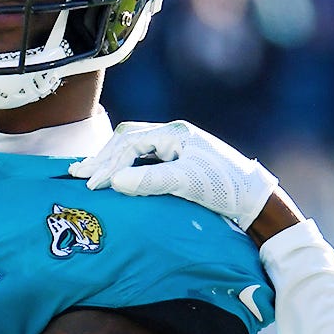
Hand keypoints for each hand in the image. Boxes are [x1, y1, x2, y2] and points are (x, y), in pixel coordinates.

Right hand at [70, 120, 278, 230]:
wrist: (254, 200)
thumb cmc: (224, 187)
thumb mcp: (186, 182)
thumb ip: (150, 180)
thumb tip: (115, 180)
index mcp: (175, 133)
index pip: (130, 142)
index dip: (109, 163)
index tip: (94, 184)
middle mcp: (173, 136)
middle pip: (128, 140)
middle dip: (104, 158)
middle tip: (79, 176)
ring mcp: (177, 148)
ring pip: (135, 149)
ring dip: (113, 162)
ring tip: (90, 176)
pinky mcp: (179, 163)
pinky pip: (144, 160)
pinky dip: (126, 169)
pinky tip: (116, 179)